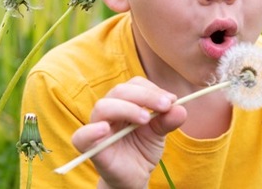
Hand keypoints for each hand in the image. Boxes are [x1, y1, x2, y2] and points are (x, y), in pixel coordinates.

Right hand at [71, 77, 186, 188]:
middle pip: (120, 91)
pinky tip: (105, 129)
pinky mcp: (90, 147)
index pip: (134, 85)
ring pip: (103, 106)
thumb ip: (168, 121)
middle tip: (164, 106)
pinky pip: (81, 136)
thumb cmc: (142, 150)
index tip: (171, 100)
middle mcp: (110, 110)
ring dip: (126, 108)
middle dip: (145, 96)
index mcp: (125, 102)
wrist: (134, 177)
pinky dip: (91, 131)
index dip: (152, 89)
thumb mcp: (159, 134)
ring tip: (145, 119)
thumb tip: (180, 108)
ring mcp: (98, 127)